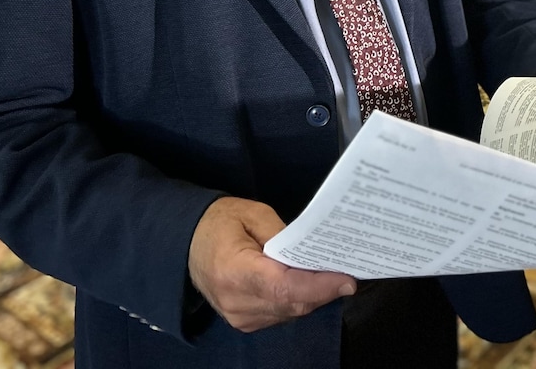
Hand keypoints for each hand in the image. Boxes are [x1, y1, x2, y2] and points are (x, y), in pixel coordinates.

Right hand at [188, 196, 356, 331]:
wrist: (186, 244)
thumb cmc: (220, 222)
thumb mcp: (253, 214)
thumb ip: (282, 235)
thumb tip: (312, 254)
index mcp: (235, 271)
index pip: (284, 288)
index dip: (319, 286)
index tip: (347, 278)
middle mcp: (237, 302)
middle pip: (292, 304)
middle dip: (324, 290)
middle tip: (349, 272)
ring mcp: (240, 317)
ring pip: (290, 313)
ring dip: (314, 296)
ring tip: (335, 274)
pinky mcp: (244, 322)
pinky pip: (281, 314)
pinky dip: (299, 300)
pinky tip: (311, 283)